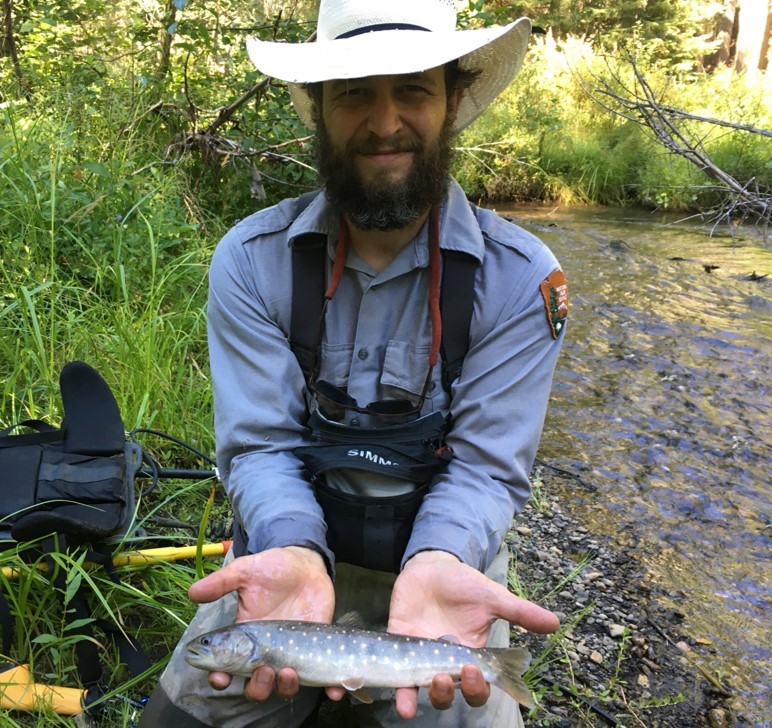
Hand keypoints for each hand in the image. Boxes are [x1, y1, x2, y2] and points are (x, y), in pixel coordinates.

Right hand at [188, 546, 335, 700]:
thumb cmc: (272, 568)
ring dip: (285, 688)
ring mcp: (292, 653)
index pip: (227, 668)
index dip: (221, 678)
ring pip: (284, 686)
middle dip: (257, 687)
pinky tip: (335, 689)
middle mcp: (266, 652)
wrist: (306, 563)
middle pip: (256, 686)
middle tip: (264, 670)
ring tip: (288, 672)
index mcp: (245, 638)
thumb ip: (221, 582)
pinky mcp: (316, 649)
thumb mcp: (246, 571)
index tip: (220, 678)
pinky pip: (322, 677)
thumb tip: (192, 592)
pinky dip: (330, 688)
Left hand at [388, 550, 558, 718]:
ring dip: (428, 694)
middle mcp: (446, 663)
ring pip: (425, 690)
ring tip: (432, 681)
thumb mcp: (492, 596)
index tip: (476, 670)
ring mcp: (420, 658)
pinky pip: (395, 676)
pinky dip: (397, 691)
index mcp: (471, 655)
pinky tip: (400, 701)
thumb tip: (556, 623)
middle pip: (454, 694)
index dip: (478, 687)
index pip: (478, 686)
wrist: (431, 566)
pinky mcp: (399, 645)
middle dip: (456, 691)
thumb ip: (520, 611)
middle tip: (456, 673)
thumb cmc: (464, 584)